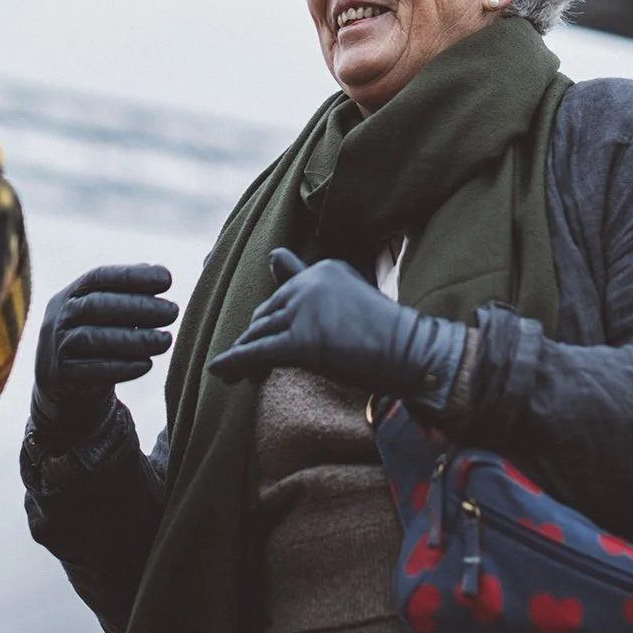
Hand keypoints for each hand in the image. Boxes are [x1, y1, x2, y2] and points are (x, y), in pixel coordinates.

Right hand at [31, 263, 178, 448]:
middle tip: (172, 311)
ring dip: (134, 339)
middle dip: (137, 307)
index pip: (99, 276)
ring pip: (94, 339)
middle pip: (96, 306)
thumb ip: (127, 292)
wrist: (61, 384)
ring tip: (165, 340)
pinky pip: (92, 370)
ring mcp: (58, 346)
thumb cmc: (93, 336)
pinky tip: (146, 364)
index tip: (166, 279)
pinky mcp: (61, 376)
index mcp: (71, 293)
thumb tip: (159, 272)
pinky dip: (121, 367)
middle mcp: (60, 316)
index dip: (132, 276)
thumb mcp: (102, 311)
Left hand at [207, 249, 464, 409]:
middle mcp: (309, 284)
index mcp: (322, 269)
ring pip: (259, 335)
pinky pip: (257, 353)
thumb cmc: (387, 332)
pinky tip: (219, 371)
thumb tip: (273, 255)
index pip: (282, 295)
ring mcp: (304, 311)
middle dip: (257, 340)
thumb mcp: (347, 295)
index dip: (271, 321)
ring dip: (245, 356)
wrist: (412, 353)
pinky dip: (233, 363)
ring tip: (240, 377)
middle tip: (254, 369)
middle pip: (266, 316)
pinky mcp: (300, 342)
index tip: (266, 336)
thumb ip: (308, 276)